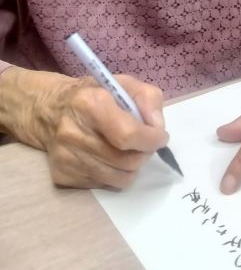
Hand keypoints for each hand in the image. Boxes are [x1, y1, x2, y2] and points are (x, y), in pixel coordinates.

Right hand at [0, 67, 167, 187]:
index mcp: (91, 104)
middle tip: (144, 143)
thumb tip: (158, 126)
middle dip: (144, 153)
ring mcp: (67, 158)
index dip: (150, 140)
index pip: (127, 134)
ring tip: (127, 150)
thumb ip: (148, 99)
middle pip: (127, 160)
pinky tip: (107, 157)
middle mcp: (74, 133)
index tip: (160, 137)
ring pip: (119, 178)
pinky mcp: (62, 176)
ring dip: (132, 166)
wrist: (49, 111)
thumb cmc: (94, 95)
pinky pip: (104, 185)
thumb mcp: (124, 83)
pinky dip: (114, 174)